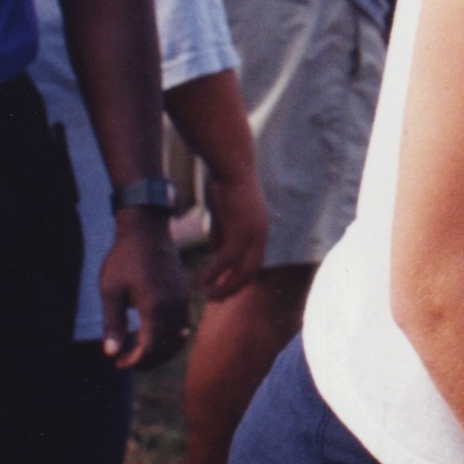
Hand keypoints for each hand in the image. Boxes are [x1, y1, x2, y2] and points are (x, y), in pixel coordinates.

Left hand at [101, 207, 190, 369]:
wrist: (147, 231)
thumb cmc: (124, 259)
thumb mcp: (110, 291)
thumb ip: (113, 323)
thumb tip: (111, 353)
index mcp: (155, 305)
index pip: (150, 347)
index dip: (135, 361)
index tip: (117, 363)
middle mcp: (174, 306)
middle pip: (167, 348)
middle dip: (146, 361)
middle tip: (124, 362)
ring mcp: (182, 301)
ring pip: (177, 340)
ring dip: (159, 353)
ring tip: (137, 354)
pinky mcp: (184, 296)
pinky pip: (182, 327)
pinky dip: (169, 340)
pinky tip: (151, 338)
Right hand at [197, 168, 267, 300]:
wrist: (230, 163)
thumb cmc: (224, 184)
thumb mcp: (223, 214)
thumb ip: (221, 232)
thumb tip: (215, 251)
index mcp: (259, 229)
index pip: (254, 261)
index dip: (240, 277)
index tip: (225, 289)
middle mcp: (260, 233)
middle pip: (251, 270)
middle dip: (234, 287)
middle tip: (217, 299)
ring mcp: (252, 232)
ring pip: (241, 269)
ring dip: (225, 285)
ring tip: (210, 296)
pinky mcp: (239, 229)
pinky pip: (226, 259)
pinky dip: (215, 273)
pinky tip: (203, 282)